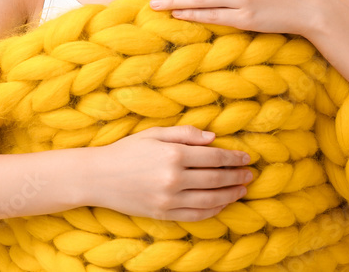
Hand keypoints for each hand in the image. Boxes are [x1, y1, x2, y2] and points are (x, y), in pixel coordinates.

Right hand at [89, 125, 251, 221]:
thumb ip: (185, 134)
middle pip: (216, 178)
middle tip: (250, 174)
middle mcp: (174, 178)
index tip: (246, 157)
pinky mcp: (163, 214)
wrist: (98, 176)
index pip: (213, 156)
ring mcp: (169, 199)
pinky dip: (214, 210)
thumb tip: (213, 137)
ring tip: (242, 189)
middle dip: (236, 176)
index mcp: (173, 154)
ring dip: (231, 194)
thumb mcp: (154, 133)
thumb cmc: (126, 150)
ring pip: (210, 199)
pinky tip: (223, 204)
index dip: (233, 157)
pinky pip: (196, 215)